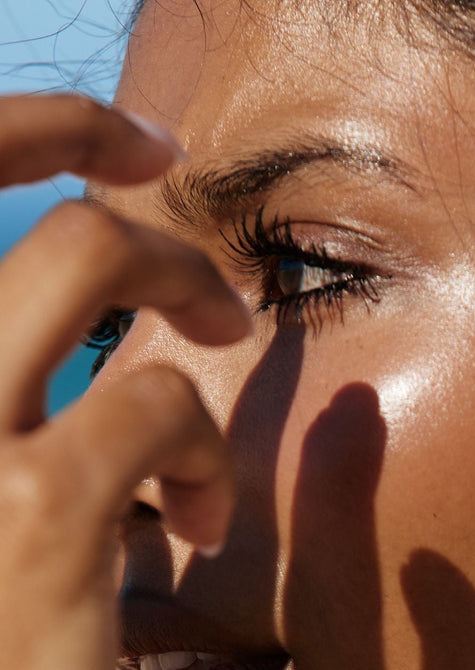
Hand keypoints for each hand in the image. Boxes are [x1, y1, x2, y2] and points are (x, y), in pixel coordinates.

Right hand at [0, 95, 249, 669]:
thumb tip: (82, 364)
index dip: (39, 127)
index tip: (132, 144)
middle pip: (50, 218)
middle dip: (161, 238)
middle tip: (225, 304)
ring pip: (100, 263)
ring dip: (193, 315)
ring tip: (217, 422)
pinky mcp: (34, 513)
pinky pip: (159, 405)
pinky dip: (204, 451)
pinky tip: (204, 523)